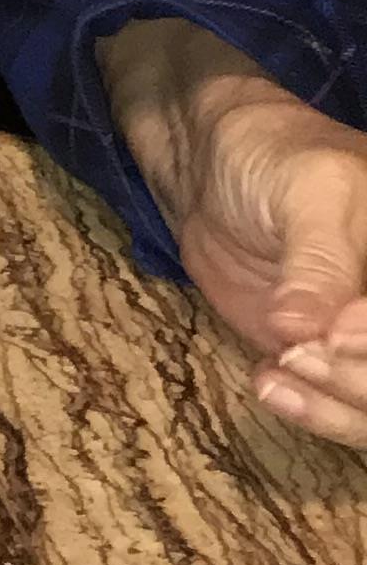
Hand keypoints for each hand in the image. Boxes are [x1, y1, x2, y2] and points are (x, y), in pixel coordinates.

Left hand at [101, 19, 366, 445]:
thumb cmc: (272, 156)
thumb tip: (312, 333)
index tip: (335, 333)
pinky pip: (341, 406)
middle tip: (300, 348)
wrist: (212, 168)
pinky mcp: (331, 359)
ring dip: (338, 402)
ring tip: (281, 366)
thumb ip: (318, 262)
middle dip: (362, 377)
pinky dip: (312, 408)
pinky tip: (268, 381)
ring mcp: (365, 335)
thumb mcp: (307, 190)